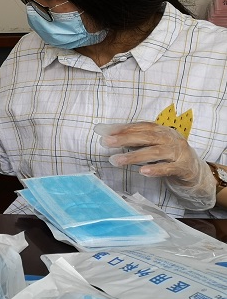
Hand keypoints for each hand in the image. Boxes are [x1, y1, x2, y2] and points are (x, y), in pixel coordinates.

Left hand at [95, 122, 215, 209]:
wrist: (195, 171)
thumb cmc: (167, 155)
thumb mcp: (151, 144)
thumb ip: (131, 139)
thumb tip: (103, 133)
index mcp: (161, 130)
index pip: (140, 126)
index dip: (122, 128)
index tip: (104, 131)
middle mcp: (170, 138)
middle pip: (146, 136)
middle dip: (125, 139)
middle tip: (106, 142)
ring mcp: (178, 153)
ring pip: (155, 152)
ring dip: (134, 156)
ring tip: (116, 161)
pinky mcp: (184, 168)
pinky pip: (169, 168)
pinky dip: (155, 169)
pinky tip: (142, 171)